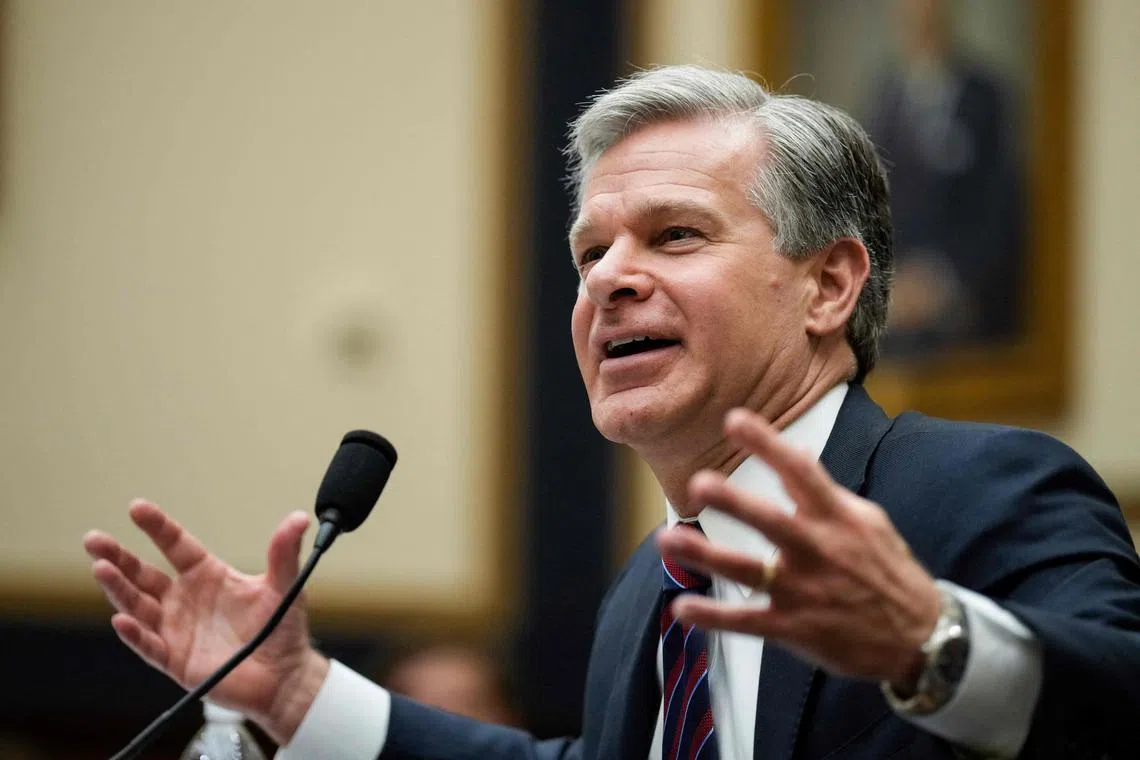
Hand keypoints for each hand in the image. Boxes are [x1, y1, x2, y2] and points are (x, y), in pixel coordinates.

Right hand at [83, 500, 328, 744]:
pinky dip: (135, 633)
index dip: (157, 527)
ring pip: (138, 606)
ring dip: (118, 589)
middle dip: (118, 557)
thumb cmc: (282, 628)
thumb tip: (299, 519)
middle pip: (143, 574)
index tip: (137, 507)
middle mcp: (185, 599)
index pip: (176, 545)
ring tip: (101, 568)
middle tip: (94, 540)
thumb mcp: (284, 586)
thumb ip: (284, 553)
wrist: (284, 676)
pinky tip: (122, 620)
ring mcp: (176, 629)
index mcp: (207, 575)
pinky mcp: (175, 660)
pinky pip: (149, 645)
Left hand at [656, 408, 940, 688]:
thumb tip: (796, 452)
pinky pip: (747, 623)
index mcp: (837, 518)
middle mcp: (819, 550)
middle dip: (735, 502)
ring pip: (749, 571)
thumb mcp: (869, 522)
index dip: (767, 443)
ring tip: (667, 541)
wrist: (923, 639)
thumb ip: (825, 491)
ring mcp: (805, 591)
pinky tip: (682, 608)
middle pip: (771, 521)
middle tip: (698, 483)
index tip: (733, 419)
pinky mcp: (796, 628)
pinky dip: (714, 617)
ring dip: (707, 556)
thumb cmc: (889, 572)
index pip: (800, 471)